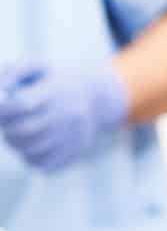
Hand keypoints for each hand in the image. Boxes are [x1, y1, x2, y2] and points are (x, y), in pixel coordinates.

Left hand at [0, 61, 128, 171]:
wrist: (93, 97)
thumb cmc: (52, 79)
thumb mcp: (35, 66)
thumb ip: (12, 73)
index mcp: (58, 90)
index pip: (22, 104)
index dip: (3, 109)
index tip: (0, 106)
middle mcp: (68, 115)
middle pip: (25, 130)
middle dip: (7, 127)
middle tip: (5, 122)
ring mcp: (73, 136)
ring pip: (31, 149)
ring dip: (16, 142)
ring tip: (17, 132)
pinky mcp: (74, 153)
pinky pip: (42, 164)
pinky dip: (30, 156)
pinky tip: (32, 144)